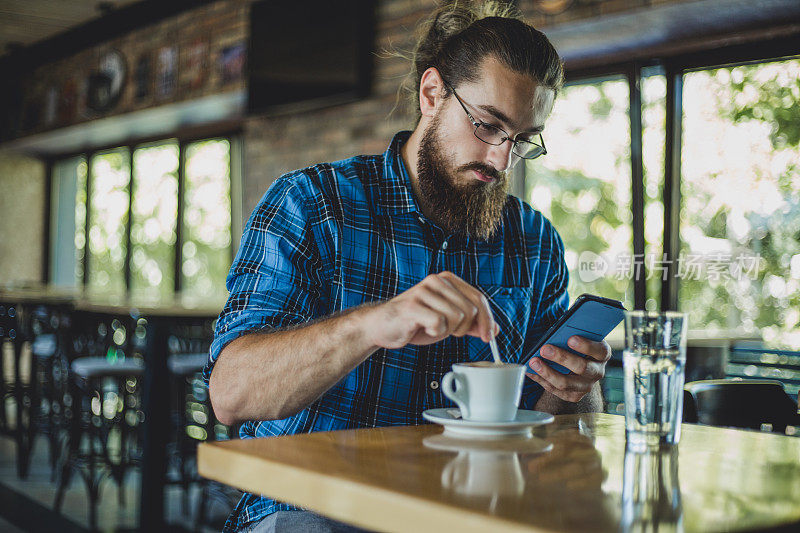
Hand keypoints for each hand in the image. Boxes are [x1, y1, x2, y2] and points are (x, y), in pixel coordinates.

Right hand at [361, 271, 498, 349]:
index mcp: (448, 280)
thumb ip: (471, 323)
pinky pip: (439, 324)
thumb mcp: (448, 322)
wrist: (383, 326)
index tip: (489, 337)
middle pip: (471, 309)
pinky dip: (435, 333)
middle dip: (463, 328)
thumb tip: (495, 329)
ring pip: (457, 317)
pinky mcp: (412, 306)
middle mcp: (436, 281)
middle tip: (448, 331)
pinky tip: (424, 329)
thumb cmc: (416, 322)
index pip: (479, 298)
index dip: (487, 320)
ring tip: (433, 328)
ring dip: (448, 331)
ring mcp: (423, 292)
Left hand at [526, 336, 610, 402]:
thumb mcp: (580, 334)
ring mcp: (586, 386)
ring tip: (533, 362)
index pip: (599, 350)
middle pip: (582, 368)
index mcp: (603, 354)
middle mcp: (597, 372)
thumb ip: (573, 330)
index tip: (570, 339)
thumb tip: (556, 329)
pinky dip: (541, 380)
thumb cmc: (577, 342)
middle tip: (545, 349)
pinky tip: (530, 371)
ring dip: (547, 372)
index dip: (586, 345)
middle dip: (561, 358)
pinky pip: (556, 391)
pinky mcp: (574, 396)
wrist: (578, 361)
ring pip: (566, 383)